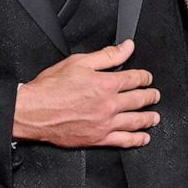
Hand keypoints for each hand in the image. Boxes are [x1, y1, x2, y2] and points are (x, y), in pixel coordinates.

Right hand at [13, 40, 160, 148]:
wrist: (33, 112)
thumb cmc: (51, 88)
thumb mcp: (79, 62)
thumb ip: (107, 55)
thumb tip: (127, 47)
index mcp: (106, 84)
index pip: (135, 78)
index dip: (145, 77)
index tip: (147, 78)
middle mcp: (109, 104)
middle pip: (139, 100)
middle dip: (150, 96)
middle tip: (154, 95)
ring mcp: (105, 123)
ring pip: (136, 121)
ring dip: (149, 118)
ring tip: (155, 117)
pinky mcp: (98, 138)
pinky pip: (124, 141)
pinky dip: (136, 139)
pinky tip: (143, 138)